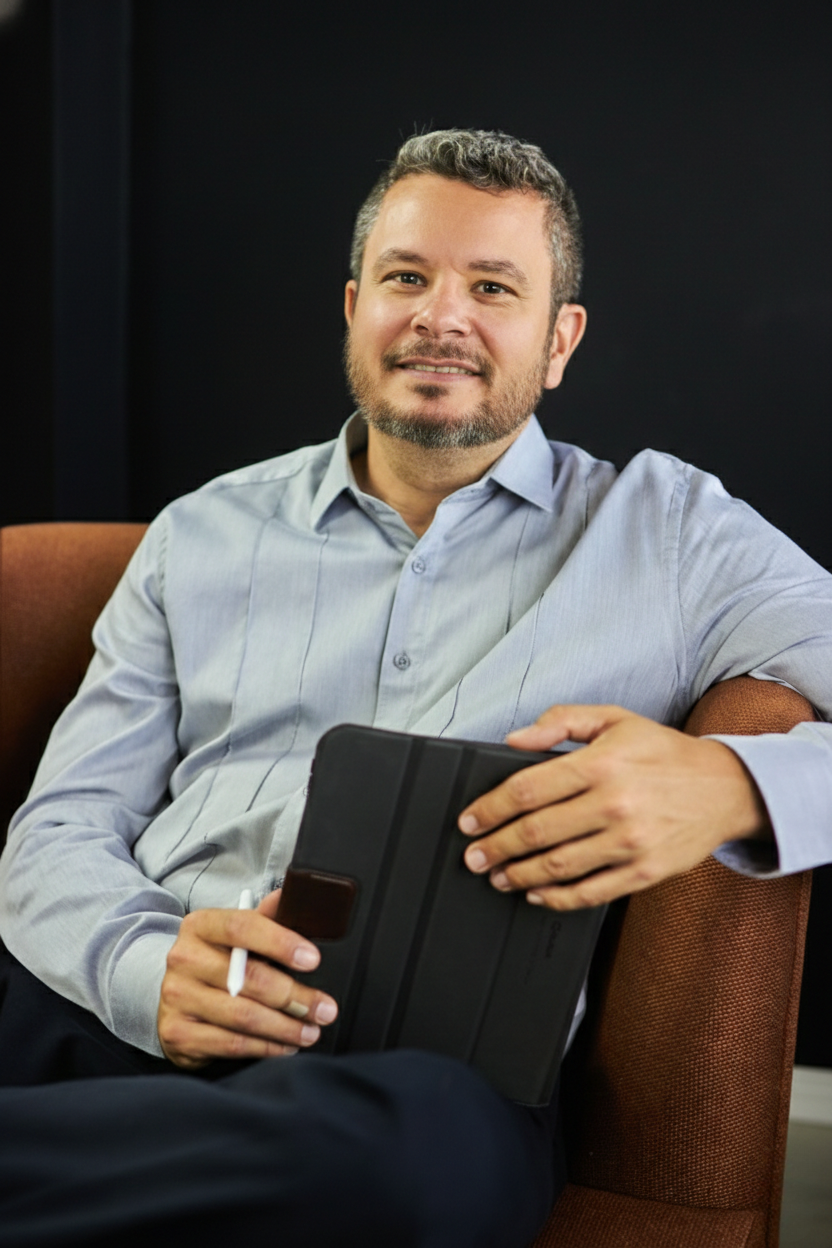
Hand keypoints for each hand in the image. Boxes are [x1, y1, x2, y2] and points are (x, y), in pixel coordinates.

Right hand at [158, 889, 337, 1068]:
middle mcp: (184, 959)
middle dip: (295, 996)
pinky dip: (266, 1047)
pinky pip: (231, 1043)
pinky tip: (286, 1045)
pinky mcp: (177, 1033)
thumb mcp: (235, 936)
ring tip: (311, 1031)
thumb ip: (264, 918)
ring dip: (285, 1027)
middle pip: (248, 978)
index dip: (280, 942)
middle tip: (325, 1008)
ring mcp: (176, 997)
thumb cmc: (216, 962)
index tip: (313, 959)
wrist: (175, 997)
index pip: (241, 927)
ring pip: (243, 1016)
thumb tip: (292, 895)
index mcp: (200, 926)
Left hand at [458, 705, 770, 910]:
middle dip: (495, 847)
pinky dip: (556, 898)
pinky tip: (536, 893)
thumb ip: (561, 722)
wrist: (726, 787)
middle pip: (536, 832)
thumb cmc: (664, 752)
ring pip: (558, 865)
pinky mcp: (645, 871)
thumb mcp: (614, 720)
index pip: (528, 789)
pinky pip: (591, 892)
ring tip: (497, 876)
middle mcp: (615, 803)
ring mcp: (630, 842)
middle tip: (473, 855)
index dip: (490, 809)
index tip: (469, 820)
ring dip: (518, 874)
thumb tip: (515, 740)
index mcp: (601, 763)